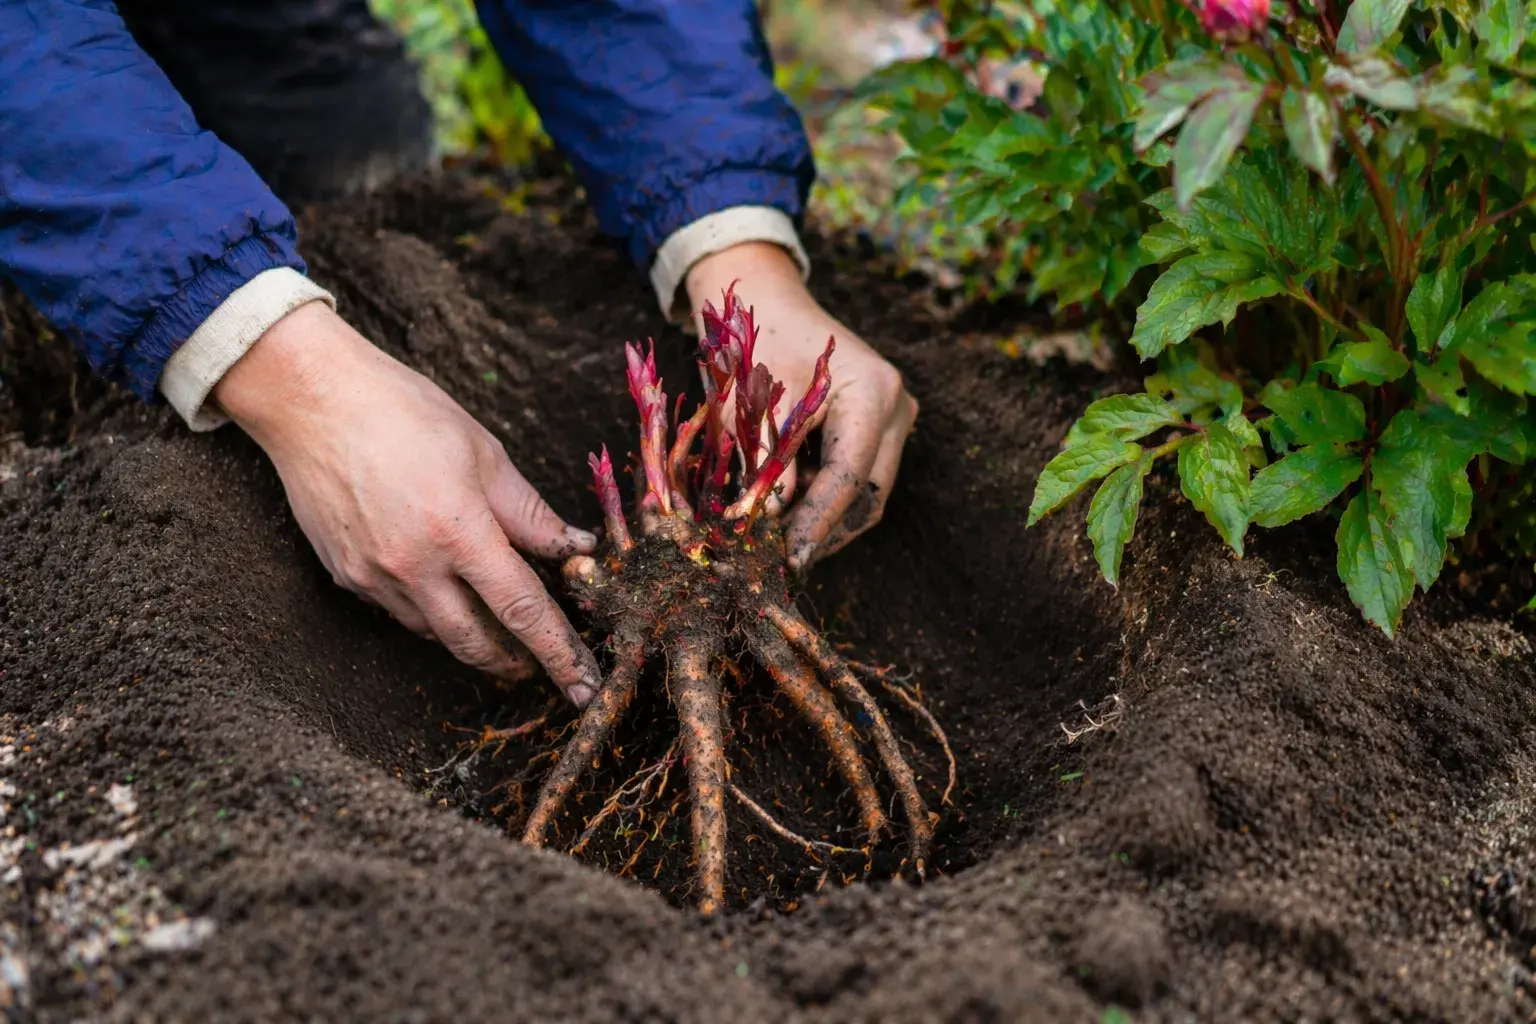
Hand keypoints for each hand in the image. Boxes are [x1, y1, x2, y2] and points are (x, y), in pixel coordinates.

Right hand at [213, 302, 603, 705]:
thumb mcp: (484, 453)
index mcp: (458, 532)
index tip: (584, 685)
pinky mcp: (344, 575)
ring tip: (497, 626)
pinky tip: (442, 590)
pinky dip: (429, 610)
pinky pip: (398, 611)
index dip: (558, 651)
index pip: (522, 609)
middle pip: (475, 641)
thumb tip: (575, 548)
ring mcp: (373, 576)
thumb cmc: (403, 412)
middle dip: (513, 661)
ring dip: (471, 636)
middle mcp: (413, 566)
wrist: (311, 399)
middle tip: (537, 663)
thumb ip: (530, 513)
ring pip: (435, 631)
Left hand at [685, 243, 917, 570]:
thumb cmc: (752, 342)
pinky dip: (824, 496)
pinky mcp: (881, 425)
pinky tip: (787, 501)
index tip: (787, 559)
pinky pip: (859, 476)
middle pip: (869, 494)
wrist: (767, 301)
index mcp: (871, 392)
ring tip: (775, 530)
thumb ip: (765, 466)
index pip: (849, 477)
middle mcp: (896, 406)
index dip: (817, 524)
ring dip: (823, 517)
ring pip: (867, 493)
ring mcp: (895, 417)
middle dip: (823, 530)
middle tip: (777, 557)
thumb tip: (767, 526)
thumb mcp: (749, 406)